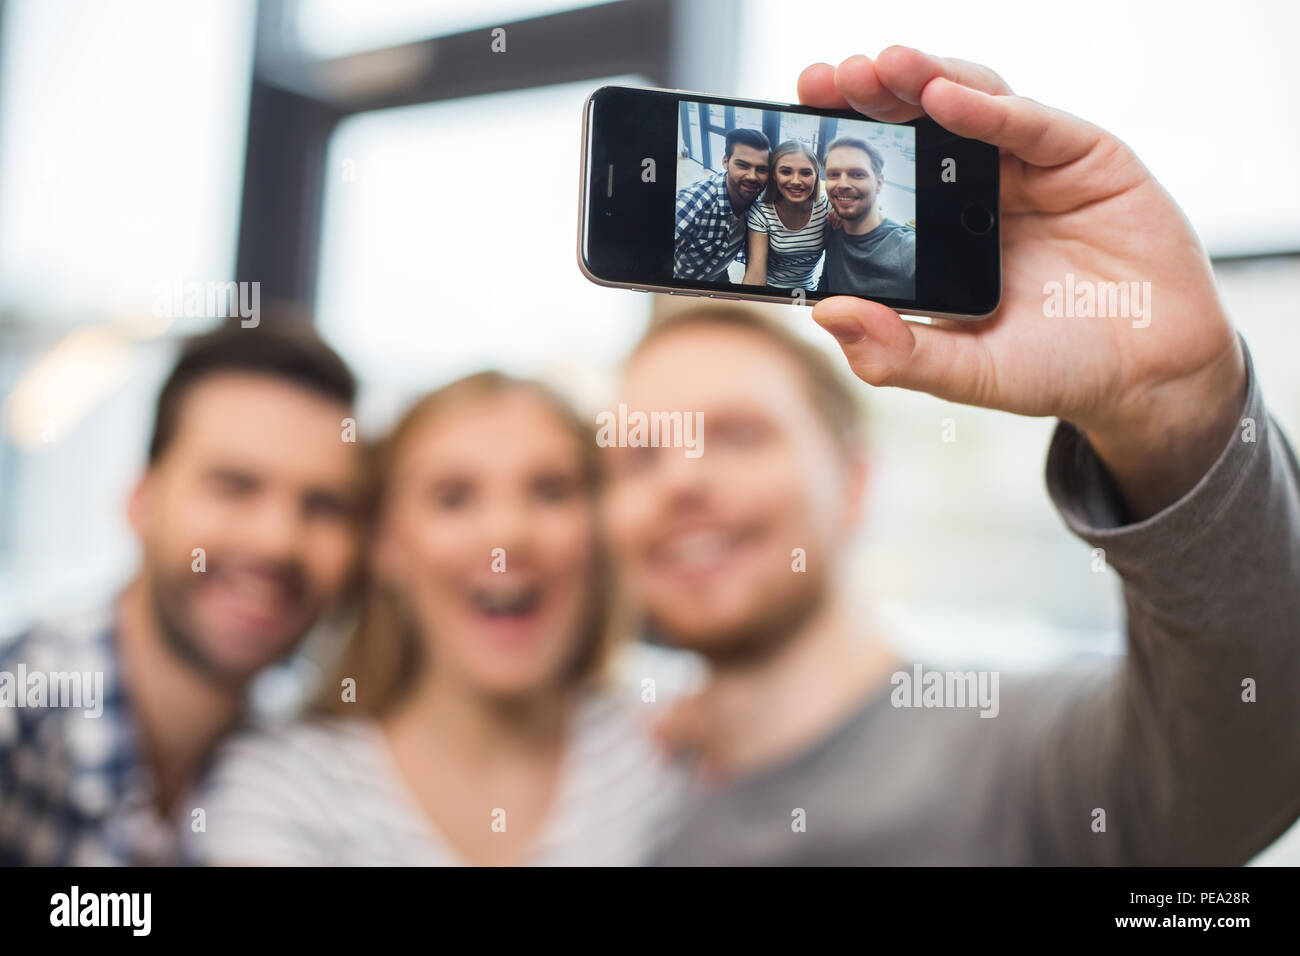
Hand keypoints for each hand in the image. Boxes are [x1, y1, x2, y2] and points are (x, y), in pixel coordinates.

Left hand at [801, 47, 1246, 518]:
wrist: (1150, 376)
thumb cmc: (1055, 368)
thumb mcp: (965, 371)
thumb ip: (896, 353)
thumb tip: (825, 315)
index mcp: (941, 234)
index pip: (882, 176)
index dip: (841, 149)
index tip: (794, 131)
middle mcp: (978, 193)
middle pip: (914, 127)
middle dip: (866, 98)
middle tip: (821, 80)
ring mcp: (1030, 171)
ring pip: (967, 107)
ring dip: (919, 82)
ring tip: (875, 67)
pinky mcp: (1085, 157)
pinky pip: (1030, 123)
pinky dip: (987, 106)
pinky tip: (944, 96)